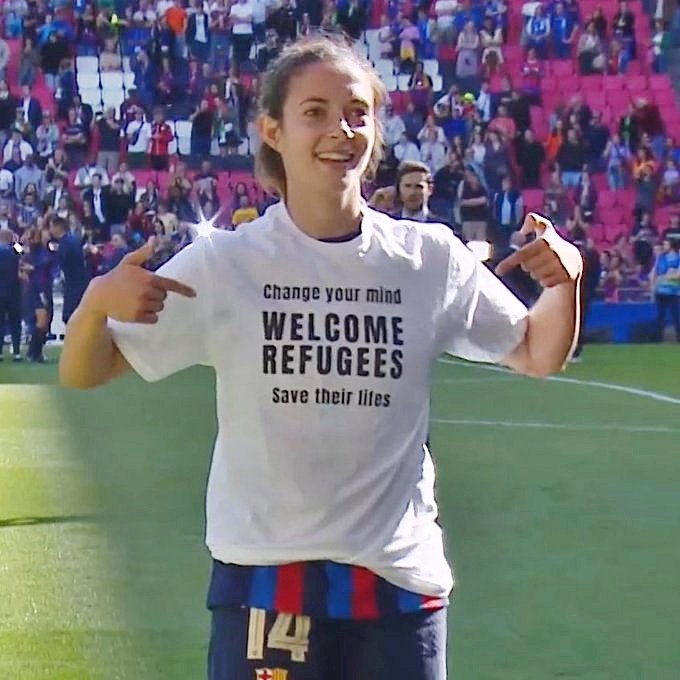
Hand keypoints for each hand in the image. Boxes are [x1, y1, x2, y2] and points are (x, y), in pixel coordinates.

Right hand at [80, 238, 195, 323]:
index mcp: (148, 278)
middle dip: (157, 294)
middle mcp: (147, 292)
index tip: (194, 294)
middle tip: (142, 291)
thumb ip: (144, 253)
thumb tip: (154, 240)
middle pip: (164, 297)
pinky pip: (154, 318)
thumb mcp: (129, 262)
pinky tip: (137, 309)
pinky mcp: (137, 317)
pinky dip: (149, 316)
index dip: (184, 290)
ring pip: (159, 308)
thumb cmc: (116, 277)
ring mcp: (142, 305)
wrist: (99, 295)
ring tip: (137, 300)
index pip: (171, 285)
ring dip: (152, 305)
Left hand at [494, 212, 582, 287]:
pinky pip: (545, 283)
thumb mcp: (543, 228)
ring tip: (546, 265)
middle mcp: (555, 251)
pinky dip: (545, 280)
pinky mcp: (568, 275)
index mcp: (545, 240)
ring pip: (535, 275)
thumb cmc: (550, 243)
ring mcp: (562, 264)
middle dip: (529, 264)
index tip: (498, 271)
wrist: (573, 260)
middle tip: (537, 259)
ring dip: (537, 272)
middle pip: (527, 266)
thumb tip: (521, 233)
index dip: (509, 262)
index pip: (522, 254)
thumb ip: (533, 221)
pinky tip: (552, 273)